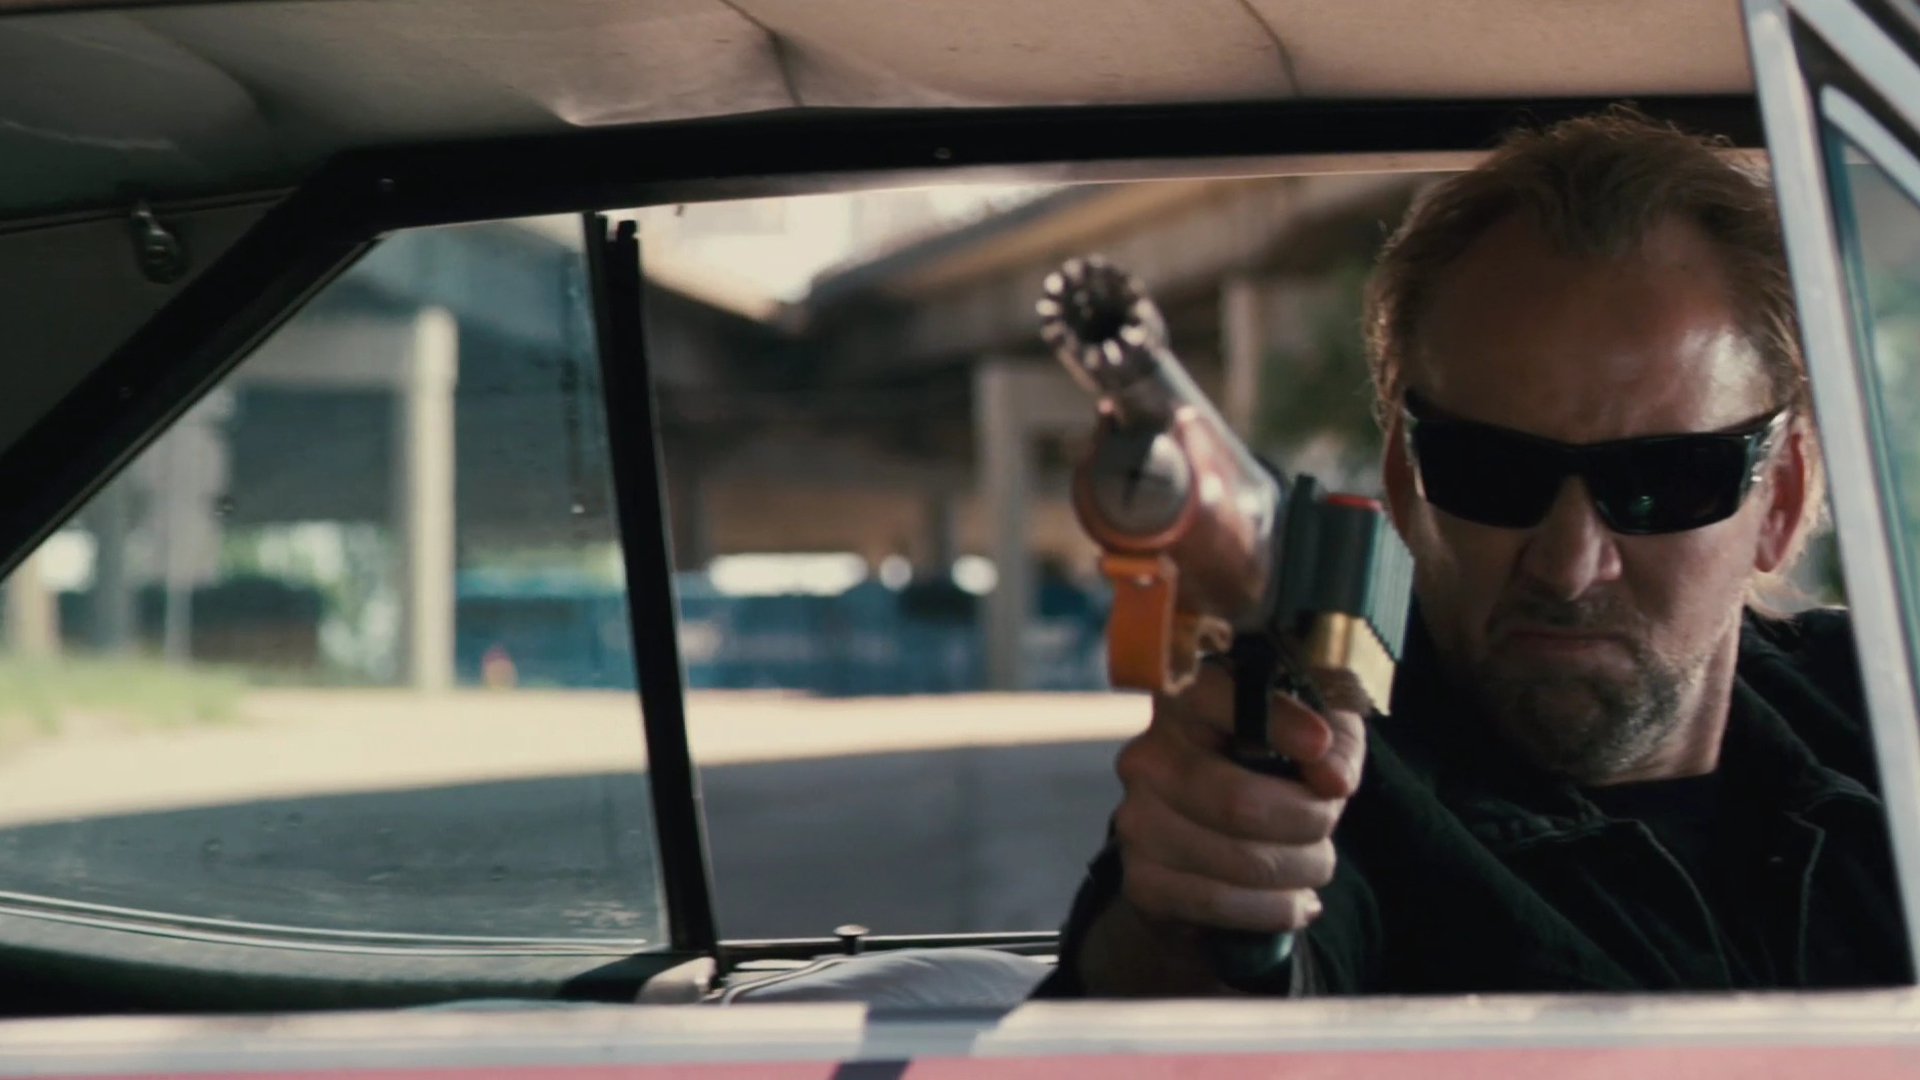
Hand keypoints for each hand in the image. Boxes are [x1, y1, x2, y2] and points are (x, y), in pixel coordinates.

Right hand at [1111, 661, 1367, 934]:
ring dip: (1299, 871)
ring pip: (1239, 861)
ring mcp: (1136, 822)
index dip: (1278, 722)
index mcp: (1185, 703)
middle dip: (1307, 821)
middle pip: (1239, 802)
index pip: (1219, 697)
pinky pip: (1219, 904)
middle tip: (1327, 823)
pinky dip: (1273, 910)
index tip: (1320, 745)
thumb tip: (1332, 779)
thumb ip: (1335, 745)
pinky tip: (1293, 901)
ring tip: (1315, 864)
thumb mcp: (1315, 740)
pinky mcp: (1142, 881)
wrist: (1209, 842)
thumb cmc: (1268, 773)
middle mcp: (1147, 758)